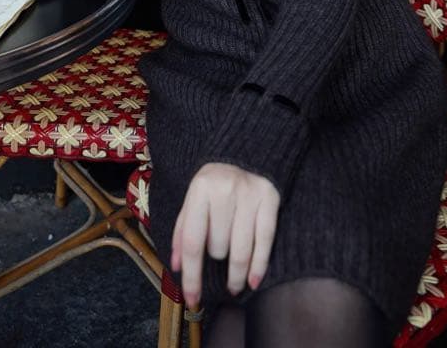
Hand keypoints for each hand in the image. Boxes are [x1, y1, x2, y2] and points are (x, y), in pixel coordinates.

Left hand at [171, 163, 279, 308]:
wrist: (247, 148)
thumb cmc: (214, 181)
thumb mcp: (192, 198)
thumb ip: (182, 231)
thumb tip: (176, 267)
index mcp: (199, 189)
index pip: (193, 242)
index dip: (191, 276)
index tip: (192, 299)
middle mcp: (224, 191)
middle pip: (218, 247)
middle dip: (216, 258)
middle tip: (218, 253)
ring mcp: (249, 194)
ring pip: (240, 250)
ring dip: (236, 275)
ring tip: (234, 284)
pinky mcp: (270, 198)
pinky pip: (264, 241)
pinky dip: (258, 266)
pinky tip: (253, 282)